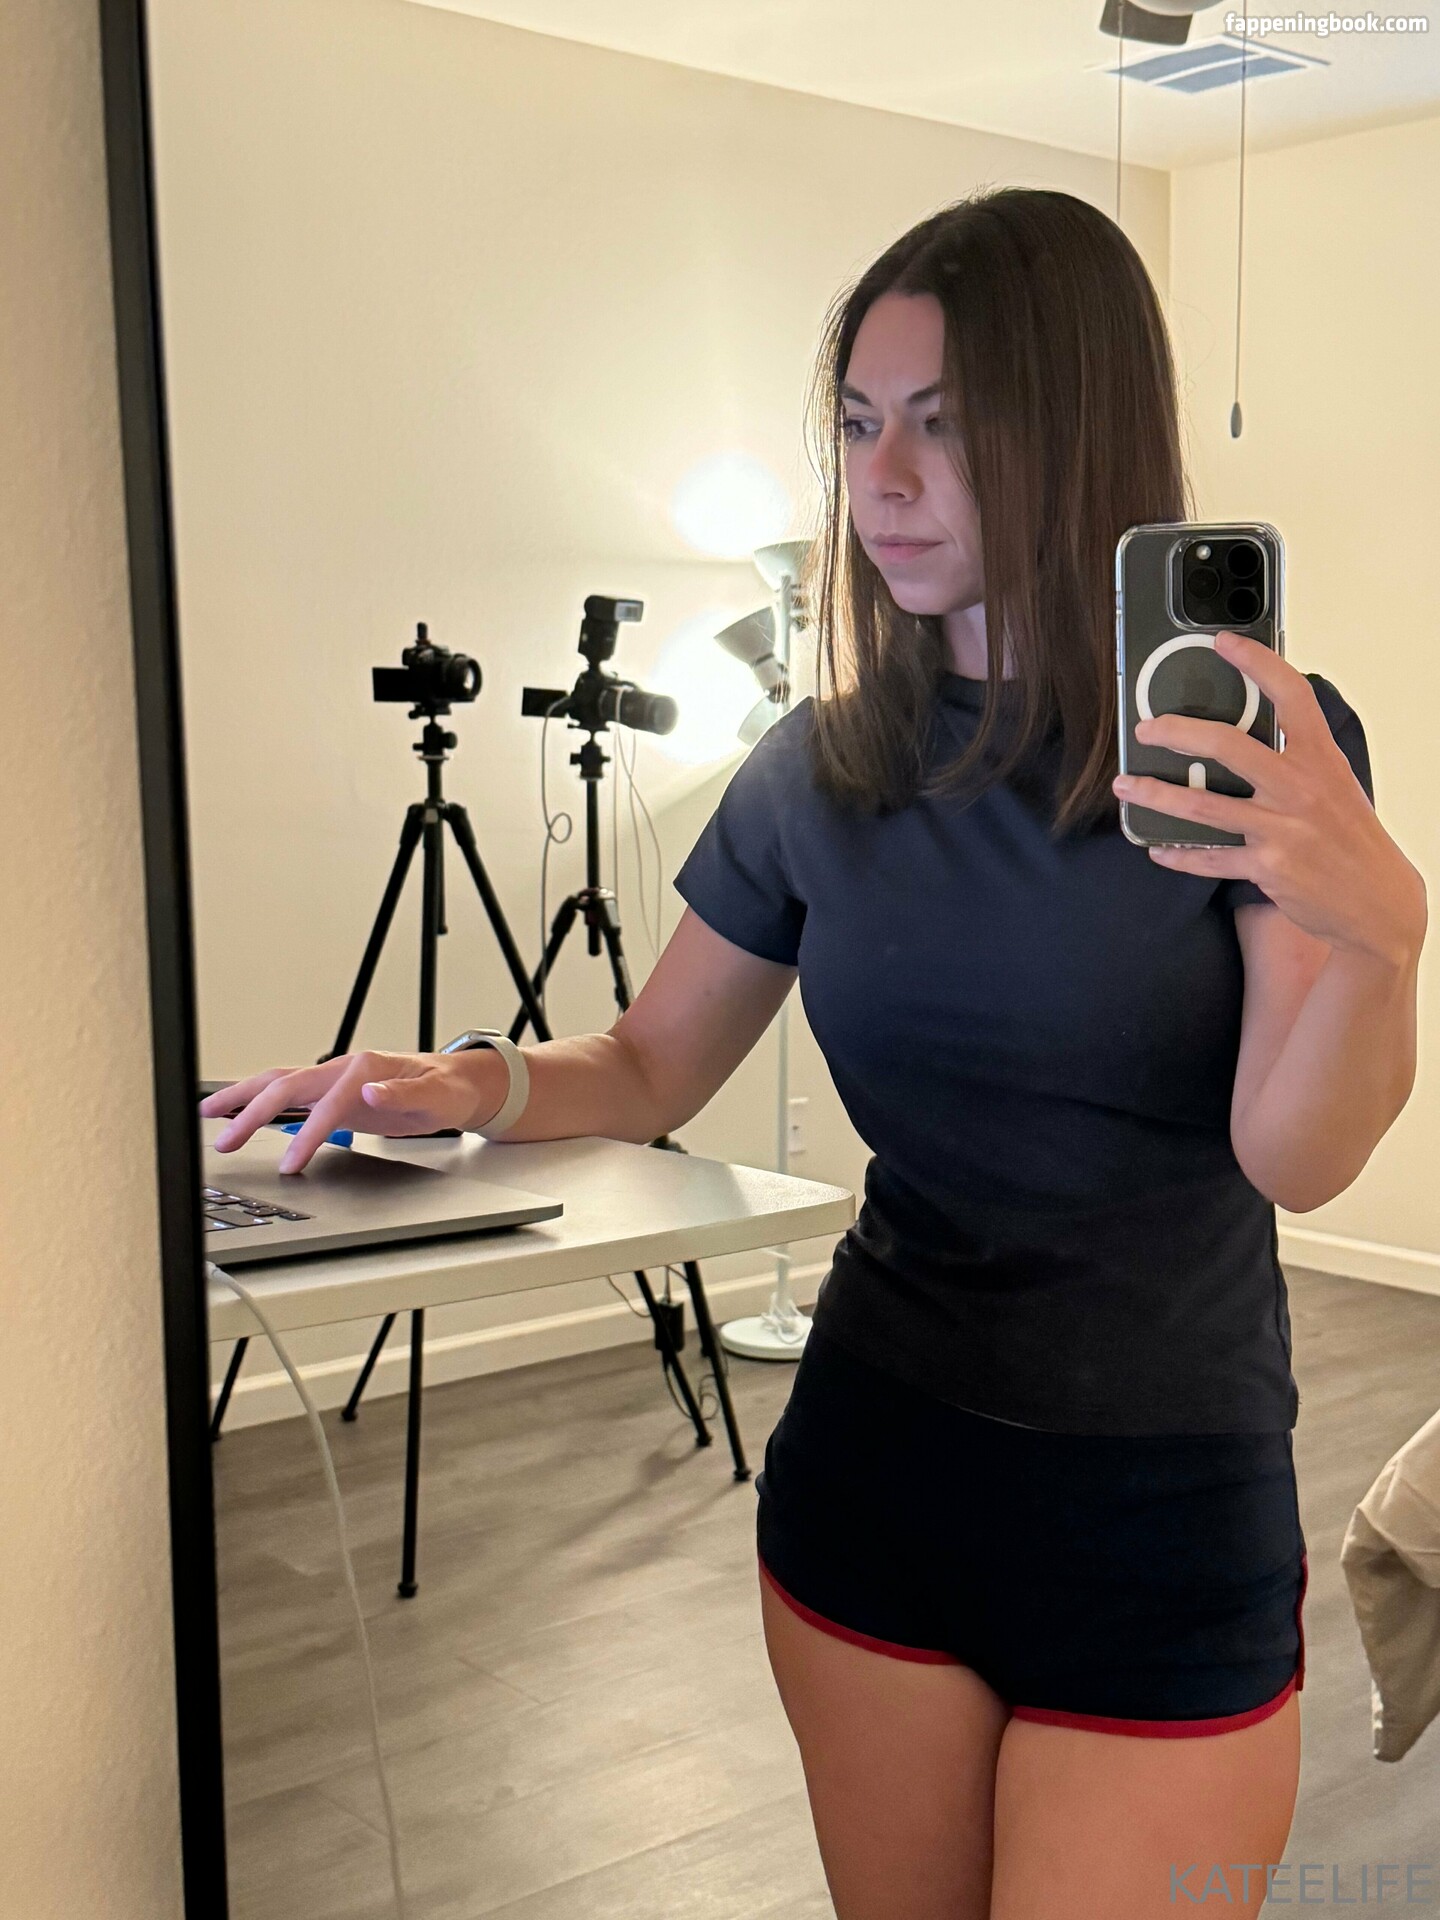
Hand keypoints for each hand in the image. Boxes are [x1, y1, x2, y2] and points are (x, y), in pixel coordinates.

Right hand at [199, 1049, 503, 1172]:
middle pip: (286, 1085)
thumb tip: (369, 1092)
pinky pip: (288, 1094)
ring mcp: (334, 1079)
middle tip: (224, 1142)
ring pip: (278, 1083)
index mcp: (366, 1069)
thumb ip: (402, 1096)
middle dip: (252, 1113)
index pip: (327, 1103)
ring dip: (243, 1099)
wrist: (456, 1082)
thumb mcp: (436, 1096)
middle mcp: (343, 1069)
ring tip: (208, 1115)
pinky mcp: (331, 1092)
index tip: (290, 1163)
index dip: (307, 1134)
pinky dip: (259, 1101)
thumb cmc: (447, 1090)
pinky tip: (239, 1113)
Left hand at [1112, 630, 1426, 967]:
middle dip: (1177, 732)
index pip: (1291, 696)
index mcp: (1321, 759)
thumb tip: (1245, 735)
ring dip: (1155, 794)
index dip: (1257, 663)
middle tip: (1147, 729)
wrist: (1377, 902)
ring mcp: (1281, 830)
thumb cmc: (1350, 837)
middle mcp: (1300, 789)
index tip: (1224, 642)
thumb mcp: (1335, 784)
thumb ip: (1297, 757)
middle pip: (1228, 747)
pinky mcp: (1266, 867)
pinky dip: (1179, 853)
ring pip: (1202, 806)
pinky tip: (1157, 848)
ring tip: (1126, 784)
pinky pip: (1209, 859)